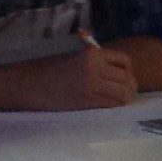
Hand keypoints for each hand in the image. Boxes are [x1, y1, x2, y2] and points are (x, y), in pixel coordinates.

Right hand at [19, 46, 138, 111]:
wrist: (30, 85)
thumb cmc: (51, 70)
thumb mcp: (75, 56)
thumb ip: (96, 57)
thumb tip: (116, 62)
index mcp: (93, 54)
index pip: (125, 61)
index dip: (128, 70)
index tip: (125, 76)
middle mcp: (95, 69)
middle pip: (127, 79)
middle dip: (130, 86)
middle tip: (127, 91)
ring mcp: (92, 87)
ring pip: (123, 94)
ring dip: (125, 98)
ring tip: (120, 99)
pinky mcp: (87, 103)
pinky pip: (111, 105)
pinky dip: (115, 106)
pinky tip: (110, 105)